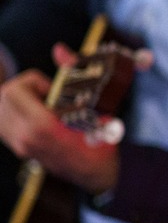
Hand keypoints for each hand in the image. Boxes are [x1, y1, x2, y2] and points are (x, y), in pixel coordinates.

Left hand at [0, 52, 119, 195]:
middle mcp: (24, 137)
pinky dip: (15, 112)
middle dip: (24, 87)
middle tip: (47, 95)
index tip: (53, 90)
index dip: (34, 82)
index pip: (15, 90)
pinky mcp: (19, 149)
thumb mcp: (96, 107)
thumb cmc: (101, 142)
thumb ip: (73, 74)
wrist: (98, 175)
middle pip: (5, 96)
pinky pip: (4, 121)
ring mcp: (19, 145)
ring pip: (1, 107)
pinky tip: (36, 116)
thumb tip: (58, 48)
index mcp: (42, 127)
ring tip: (42, 106)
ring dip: (18, 99)